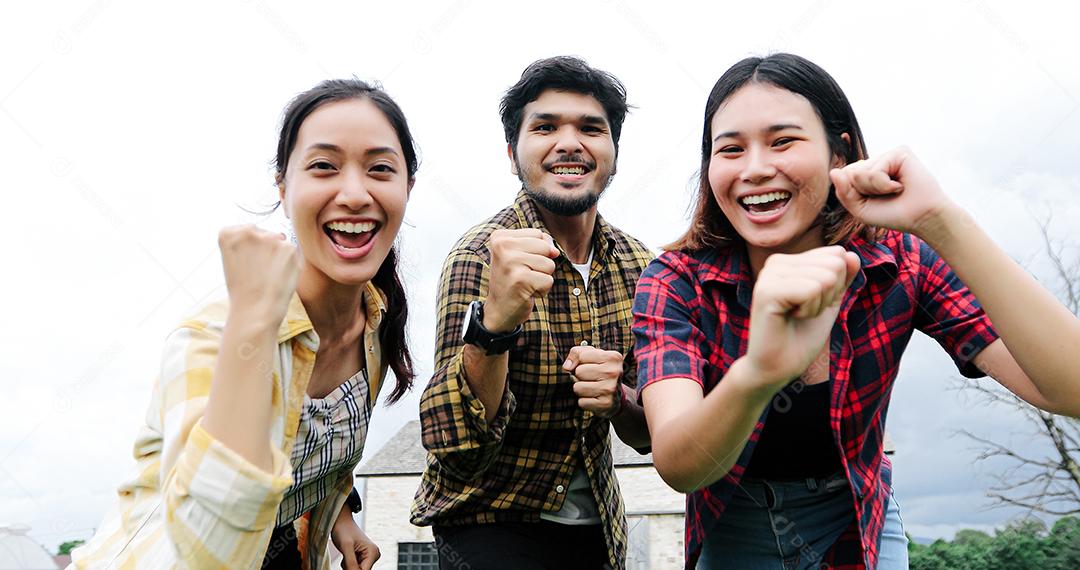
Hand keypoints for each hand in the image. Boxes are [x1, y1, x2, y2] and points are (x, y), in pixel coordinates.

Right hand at [218, 225, 299, 326]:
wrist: (255, 310)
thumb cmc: (242, 291)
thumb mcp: (231, 261)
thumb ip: (244, 244)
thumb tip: (270, 235)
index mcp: (228, 233)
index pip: (244, 230)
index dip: (249, 248)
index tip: (245, 263)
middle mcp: (248, 230)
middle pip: (263, 234)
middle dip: (264, 249)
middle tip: (258, 272)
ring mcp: (270, 237)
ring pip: (278, 242)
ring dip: (277, 255)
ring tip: (268, 275)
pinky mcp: (288, 247)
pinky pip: (290, 251)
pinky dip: (289, 263)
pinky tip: (279, 276)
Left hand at [331, 510, 380, 569]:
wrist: (340, 522)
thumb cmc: (343, 529)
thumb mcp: (346, 547)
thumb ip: (351, 563)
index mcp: (373, 552)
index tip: (346, 565)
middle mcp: (373, 555)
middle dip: (350, 567)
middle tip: (345, 557)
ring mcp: (368, 556)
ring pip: (357, 569)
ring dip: (349, 566)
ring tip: (346, 554)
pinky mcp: (363, 557)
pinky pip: (355, 566)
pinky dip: (348, 564)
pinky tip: (346, 555)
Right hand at [483, 228, 559, 331]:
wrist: (498, 310)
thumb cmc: (511, 280)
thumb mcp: (521, 255)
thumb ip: (539, 244)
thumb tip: (555, 251)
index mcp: (500, 237)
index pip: (538, 234)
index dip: (537, 251)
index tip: (519, 263)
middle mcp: (502, 246)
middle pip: (545, 247)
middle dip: (541, 264)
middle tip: (523, 275)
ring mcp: (510, 263)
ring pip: (549, 264)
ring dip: (541, 277)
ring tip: (525, 283)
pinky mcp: (520, 280)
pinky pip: (548, 280)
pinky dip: (542, 290)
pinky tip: (526, 292)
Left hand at [564, 346, 625, 417]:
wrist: (615, 397)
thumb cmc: (600, 371)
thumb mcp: (592, 356)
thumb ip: (577, 353)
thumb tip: (567, 367)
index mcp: (613, 357)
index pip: (581, 356)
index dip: (580, 361)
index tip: (589, 365)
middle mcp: (614, 372)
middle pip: (579, 372)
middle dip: (580, 376)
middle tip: (591, 379)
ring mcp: (611, 389)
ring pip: (578, 388)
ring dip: (581, 389)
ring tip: (592, 388)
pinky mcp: (606, 404)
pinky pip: (581, 402)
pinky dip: (584, 401)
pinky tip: (594, 398)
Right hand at [745, 246, 859, 390]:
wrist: (777, 366)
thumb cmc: (801, 336)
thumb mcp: (829, 302)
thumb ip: (842, 277)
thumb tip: (852, 255)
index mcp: (788, 261)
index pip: (838, 255)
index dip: (836, 286)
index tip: (813, 304)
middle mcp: (776, 262)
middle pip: (835, 264)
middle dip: (829, 295)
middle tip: (805, 313)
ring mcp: (769, 274)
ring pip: (826, 277)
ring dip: (818, 305)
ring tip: (797, 316)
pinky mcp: (767, 291)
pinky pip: (812, 289)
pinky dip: (810, 310)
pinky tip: (790, 318)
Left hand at [830, 146, 956, 236]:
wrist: (921, 218)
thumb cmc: (892, 214)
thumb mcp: (860, 209)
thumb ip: (843, 192)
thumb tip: (834, 171)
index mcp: (866, 172)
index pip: (842, 176)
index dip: (853, 194)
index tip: (874, 200)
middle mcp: (876, 161)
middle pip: (848, 173)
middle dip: (863, 191)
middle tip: (885, 196)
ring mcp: (888, 155)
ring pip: (860, 172)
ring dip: (875, 189)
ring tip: (894, 190)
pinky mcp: (899, 152)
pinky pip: (875, 171)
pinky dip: (884, 185)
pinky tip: (900, 186)